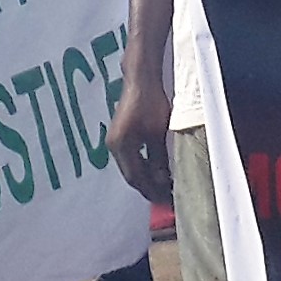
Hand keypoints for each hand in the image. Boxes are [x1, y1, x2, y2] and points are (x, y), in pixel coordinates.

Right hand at [108, 88, 175, 206]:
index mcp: (122, 147)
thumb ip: (159, 159)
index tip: (166, 200)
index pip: (136, 178)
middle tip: (166, 197)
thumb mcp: (158, 133)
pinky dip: (142, 167)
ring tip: (163, 186)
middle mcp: (114, 146)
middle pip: (131, 175)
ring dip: (146, 178)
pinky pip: (130, 158)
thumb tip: (163, 181)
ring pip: (130, 168)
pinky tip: (155, 169)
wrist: (140, 80)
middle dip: (148, 187)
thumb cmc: (150, 104)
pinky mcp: (119, 136)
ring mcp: (114, 141)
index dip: (151, 190)